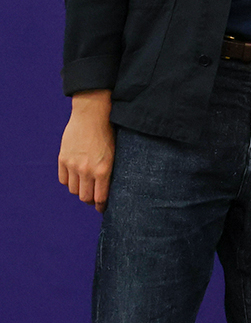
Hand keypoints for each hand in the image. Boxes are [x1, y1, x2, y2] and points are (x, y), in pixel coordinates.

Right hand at [58, 90, 114, 211]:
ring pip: (74, 190)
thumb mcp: (116, 152)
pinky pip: (64, 180)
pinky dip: (70, 181)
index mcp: (104, 169)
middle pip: (85, 197)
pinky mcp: (63, 159)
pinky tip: (76, 177)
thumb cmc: (109, 132)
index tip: (103, 208)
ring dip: (80, 190)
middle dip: (90, 200)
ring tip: (86, 186)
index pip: (101, 197)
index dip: (102, 206)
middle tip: (94, 199)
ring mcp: (73, 165)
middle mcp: (87, 170)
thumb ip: (110, 170)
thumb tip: (109, 187)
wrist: (92, 114)